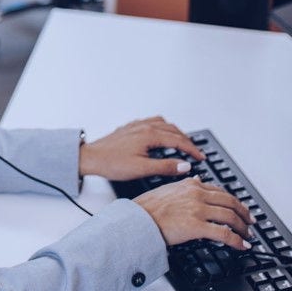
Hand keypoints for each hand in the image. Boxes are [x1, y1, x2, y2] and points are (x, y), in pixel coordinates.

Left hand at [79, 116, 205, 181]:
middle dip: (186, 140)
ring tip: (182, 142)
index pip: (178, 140)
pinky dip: (162, 127)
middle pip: (173, 130)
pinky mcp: (129, 128)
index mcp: (149, 135)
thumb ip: (165, 166)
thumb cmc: (112, 163)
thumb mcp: (142, 169)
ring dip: (175, 132)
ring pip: (163, 124)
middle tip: (195, 152)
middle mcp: (144, 126)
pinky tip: (160, 134)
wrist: (91, 157)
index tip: (200, 157)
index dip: (192, 150)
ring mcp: (136, 125)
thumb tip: (185, 166)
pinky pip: (151, 122)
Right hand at [134, 177, 254, 248]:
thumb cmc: (146, 208)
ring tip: (247, 235)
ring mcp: (198, 210)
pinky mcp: (197, 226)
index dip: (233, 201)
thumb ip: (185, 184)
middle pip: (230, 202)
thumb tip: (197, 178)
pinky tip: (242, 245)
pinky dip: (237, 240)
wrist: (137, 220)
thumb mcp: (167, 188)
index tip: (239, 208)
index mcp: (190, 184)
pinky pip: (225, 234)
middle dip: (244, 214)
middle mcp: (197, 194)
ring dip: (243, 228)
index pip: (220, 191)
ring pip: (231, 217)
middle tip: (250, 222)